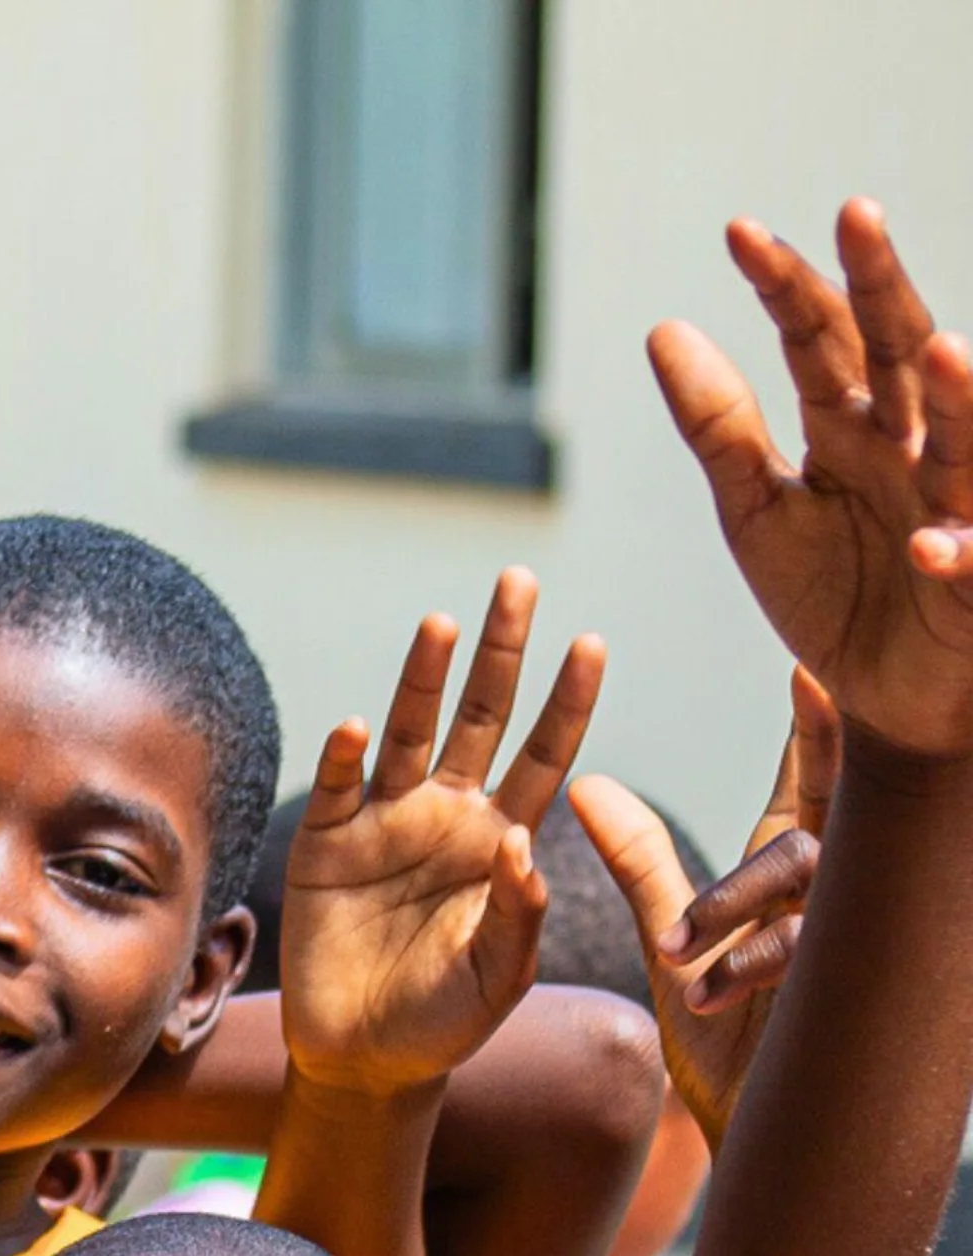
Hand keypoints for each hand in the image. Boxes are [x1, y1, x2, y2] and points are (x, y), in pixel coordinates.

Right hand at [280, 569, 602, 1098]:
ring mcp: (383, 825)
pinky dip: (342, 757)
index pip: (545, 753)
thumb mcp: (502, 977)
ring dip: (422, 678)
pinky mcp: (323, 848)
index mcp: (501, 839)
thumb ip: (519, 912)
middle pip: (480, 716)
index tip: (593, 643)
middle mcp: (446, 816)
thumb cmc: (446, 1022)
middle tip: (518, 582)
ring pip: (408, 733)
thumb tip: (524, 840)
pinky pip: (337, 790)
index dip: (567, 700)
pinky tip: (352, 727)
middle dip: (501, 651)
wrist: (364, 1061)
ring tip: (442, 623)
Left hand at [567, 672, 836, 1146]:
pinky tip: (703, 990)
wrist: (754, 1129)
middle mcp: (840, 889)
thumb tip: (581, 783)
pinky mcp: (850, 986)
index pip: (818, 782)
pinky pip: (809, 949)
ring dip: (740, 905)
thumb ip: (638, 860)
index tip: (809, 664)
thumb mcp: (673, 937)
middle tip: (819, 686)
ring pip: (811, 876)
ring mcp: (853, 934)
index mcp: (796, 870)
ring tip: (676, 953)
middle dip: (831, 749)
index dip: (817, 727)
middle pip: (840, 803)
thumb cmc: (724, 1033)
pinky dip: (749, 964)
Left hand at [652, 201, 972, 759]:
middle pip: (898, 353)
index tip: (737, 231)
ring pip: (964, 440)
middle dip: (885, 287)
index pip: (818, 338)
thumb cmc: (830, 591)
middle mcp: (909, 447)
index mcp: (850, 425)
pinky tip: (929, 546)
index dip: (785, 286)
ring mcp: (952, 507)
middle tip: (858, 213)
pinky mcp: (972, 583)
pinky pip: (970, 562)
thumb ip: (718, 426)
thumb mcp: (757, 509)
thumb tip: (663, 330)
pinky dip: (956, 553)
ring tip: (943, 350)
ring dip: (959, 398)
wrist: (876, 693)